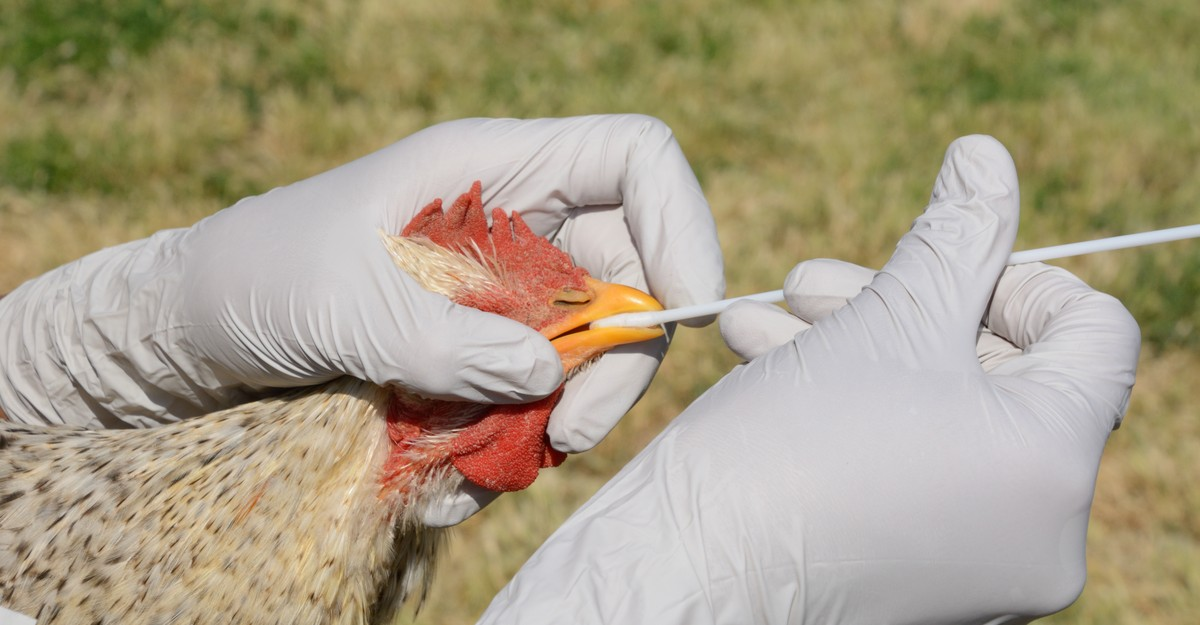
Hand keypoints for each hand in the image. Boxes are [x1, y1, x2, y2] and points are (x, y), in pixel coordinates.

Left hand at [0, 115, 722, 474]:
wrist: (201, 328)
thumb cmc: (260, 277)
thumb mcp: (344, 304)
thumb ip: (447, 343)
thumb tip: (548, 379)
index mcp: (495, 168)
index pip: (634, 161)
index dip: (681, 222)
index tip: (685, 308)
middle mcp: (518, 224)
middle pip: (630, 271)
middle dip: (619, 356)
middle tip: (573, 430)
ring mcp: (505, 291)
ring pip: (589, 348)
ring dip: (564, 412)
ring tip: (498, 461)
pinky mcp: (484, 350)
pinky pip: (537, 395)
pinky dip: (515, 439)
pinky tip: (457, 472)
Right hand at [478, 136, 1140, 622]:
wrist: (686, 572)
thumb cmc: (782, 449)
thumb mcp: (883, 318)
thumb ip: (956, 233)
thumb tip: (988, 156)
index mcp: (1052, 464)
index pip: (1096, 333)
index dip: (1017, 275)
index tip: (936, 264)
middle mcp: (1040, 531)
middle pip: (1007, 372)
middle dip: (906, 306)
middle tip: (818, 280)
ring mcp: (985, 563)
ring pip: (947, 417)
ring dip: (860, 349)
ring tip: (769, 319)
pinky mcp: (930, 575)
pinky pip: (919, 469)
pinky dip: (858, 412)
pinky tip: (771, 363)